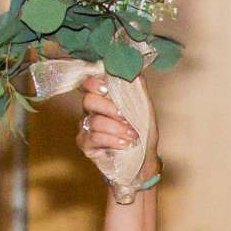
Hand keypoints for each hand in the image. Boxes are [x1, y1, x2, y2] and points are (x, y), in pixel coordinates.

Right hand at [78, 74, 156, 196]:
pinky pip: (93, 138)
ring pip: (93, 121)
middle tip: (126, 118)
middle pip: (88, 101)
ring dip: (116, 128)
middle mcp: (91, 112)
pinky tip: (124, 144)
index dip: (93, 83)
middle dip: (109, 108)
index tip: (106, 88)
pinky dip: (111, 140)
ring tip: (132, 135)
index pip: (88, 84)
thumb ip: (138, 90)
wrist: (145, 161)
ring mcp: (86, 128)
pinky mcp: (86, 145)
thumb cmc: (143, 134)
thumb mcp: (145, 110)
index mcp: (103, 99)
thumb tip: (135, 70)